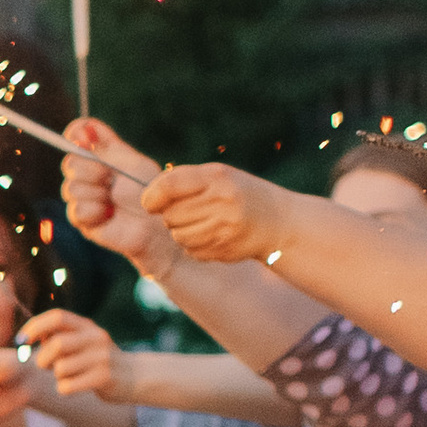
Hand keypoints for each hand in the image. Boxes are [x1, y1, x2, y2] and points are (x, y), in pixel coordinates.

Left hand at [21, 306, 123, 398]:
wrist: (133, 376)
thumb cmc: (95, 360)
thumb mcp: (81, 342)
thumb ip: (58, 336)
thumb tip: (28, 337)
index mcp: (87, 326)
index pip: (57, 317)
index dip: (35, 326)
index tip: (21, 340)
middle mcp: (96, 337)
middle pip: (56, 344)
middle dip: (43, 358)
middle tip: (45, 366)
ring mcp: (102, 357)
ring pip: (60, 368)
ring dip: (56, 376)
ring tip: (68, 377)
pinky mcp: (105, 377)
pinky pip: (68, 386)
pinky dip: (64, 389)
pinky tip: (74, 387)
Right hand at [61, 121, 179, 274]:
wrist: (156, 223)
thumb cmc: (149, 192)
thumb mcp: (133, 161)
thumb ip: (107, 143)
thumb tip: (85, 126)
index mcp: (98, 154)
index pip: (74, 134)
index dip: (76, 134)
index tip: (85, 139)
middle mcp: (86, 173)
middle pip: (69, 162)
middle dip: (91, 170)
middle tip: (110, 179)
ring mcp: (81, 195)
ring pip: (71, 188)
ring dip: (97, 193)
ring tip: (114, 200)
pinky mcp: (81, 219)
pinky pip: (77, 210)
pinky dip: (96, 211)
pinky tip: (110, 214)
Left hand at [137, 160, 283, 264]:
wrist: (278, 222)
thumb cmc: (239, 193)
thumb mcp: (217, 176)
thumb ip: (184, 181)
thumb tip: (148, 200)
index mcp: (218, 177)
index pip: (170, 185)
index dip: (152, 196)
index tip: (149, 203)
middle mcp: (222, 201)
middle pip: (170, 214)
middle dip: (170, 215)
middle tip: (187, 211)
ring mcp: (224, 227)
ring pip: (177, 235)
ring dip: (180, 231)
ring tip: (201, 222)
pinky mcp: (224, 248)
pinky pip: (190, 250)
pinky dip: (193, 245)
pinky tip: (212, 235)